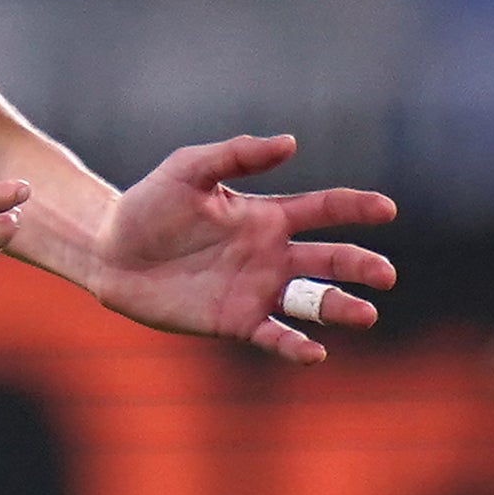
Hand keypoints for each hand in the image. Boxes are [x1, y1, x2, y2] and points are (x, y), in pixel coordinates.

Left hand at [82, 134, 394, 361]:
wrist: (108, 252)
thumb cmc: (149, 206)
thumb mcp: (188, 171)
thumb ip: (236, 156)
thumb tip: (290, 142)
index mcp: (269, 216)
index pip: (325, 209)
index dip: (357, 208)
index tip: (385, 209)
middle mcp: (273, 255)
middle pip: (332, 260)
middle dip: (361, 266)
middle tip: (384, 274)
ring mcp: (258, 290)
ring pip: (313, 301)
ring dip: (342, 307)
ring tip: (365, 314)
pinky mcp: (236, 320)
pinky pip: (275, 335)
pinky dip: (296, 345)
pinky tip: (314, 352)